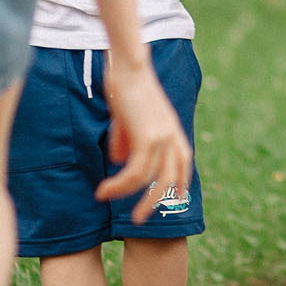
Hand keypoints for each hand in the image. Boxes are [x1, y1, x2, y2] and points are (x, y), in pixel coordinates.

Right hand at [95, 54, 193, 221]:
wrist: (128, 66)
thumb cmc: (125, 85)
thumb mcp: (127, 117)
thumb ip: (127, 138)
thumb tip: (120, 161)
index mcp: (172, 129)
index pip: (183, 161)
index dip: (180, 182)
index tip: (175, 198)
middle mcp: (171, 136)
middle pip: (170, 179)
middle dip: (155, 201)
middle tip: (138, 220)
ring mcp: (162, 138)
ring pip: (149, 180)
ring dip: (126, 195)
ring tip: (105, 197)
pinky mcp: (148, 138)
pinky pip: (134, 173)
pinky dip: (118, 185)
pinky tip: (103, 190)